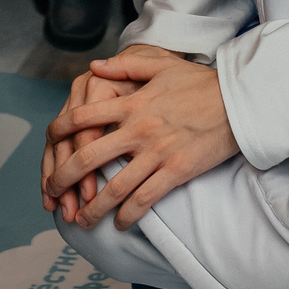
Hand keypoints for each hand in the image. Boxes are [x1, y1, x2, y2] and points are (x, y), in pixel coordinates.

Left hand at [42, 46, 237, 230]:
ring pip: (114, 187)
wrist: (239, 101)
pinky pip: (145, 199)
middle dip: (63, 177)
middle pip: (88, 157)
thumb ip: (124, 65)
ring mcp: (157, 153)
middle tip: (51, 192)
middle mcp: (139, 129)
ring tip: (80, 219)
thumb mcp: (161, 64)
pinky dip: (128, 215)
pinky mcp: (177, 171)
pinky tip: (119, 223)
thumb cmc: (200, 82)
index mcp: (132, 103)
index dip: (59, 130)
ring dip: (92, 207)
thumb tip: (93, 67)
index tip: (49, 141)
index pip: (83, 116)